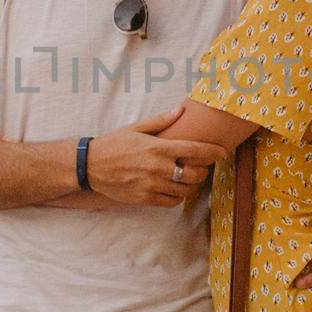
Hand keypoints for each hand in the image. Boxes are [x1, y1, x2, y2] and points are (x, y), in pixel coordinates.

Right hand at [87, 108, 226, 207]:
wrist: (90, 166)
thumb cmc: (114, 144)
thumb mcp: (136, 128)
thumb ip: (160, 121)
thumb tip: (180, 110)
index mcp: (157, 148)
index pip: (194, 150)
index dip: (212, 152)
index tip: (222, 152)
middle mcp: (157, 168)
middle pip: (194, 174)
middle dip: (203, 171)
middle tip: (202, 167)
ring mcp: (151, 185)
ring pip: (185, 190)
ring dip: (192, 185)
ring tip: (190, 179)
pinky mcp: (144, 199)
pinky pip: (171, 202)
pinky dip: (179, 197)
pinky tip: (176, 189)